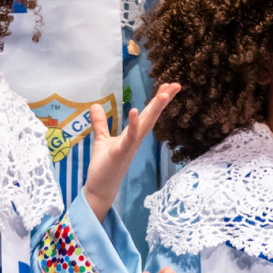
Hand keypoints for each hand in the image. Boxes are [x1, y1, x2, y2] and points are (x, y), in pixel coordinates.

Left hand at [83, 83, 179, 222]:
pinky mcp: (121, 152)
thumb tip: (96, 105)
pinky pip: (130, 137)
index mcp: (133, 134)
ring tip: (163, 94)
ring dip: (155, 109)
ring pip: (146, 124)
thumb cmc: (104, 165)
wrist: (101, 187)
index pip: (147, 113)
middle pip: (152, 115)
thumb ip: (100, 123)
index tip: (168, 85)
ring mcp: (131, 145)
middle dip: (163, 100)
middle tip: (176, 85)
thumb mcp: (101, 139)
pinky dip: (133, 124)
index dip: (158, 99)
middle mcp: (136, 138)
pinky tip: (135, 111)